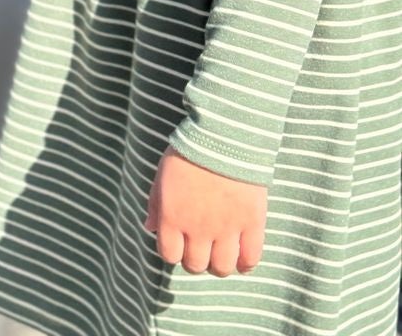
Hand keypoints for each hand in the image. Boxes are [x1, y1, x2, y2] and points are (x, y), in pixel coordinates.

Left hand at [143, 146, 267, 276]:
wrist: (224, 134)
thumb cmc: (190, 151)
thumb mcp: (163, 173)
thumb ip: (156, 203)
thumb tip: (149, 228)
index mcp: (173, 216)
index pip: (169, 255)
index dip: (174, 252)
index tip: (180, 243)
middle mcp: (198, 228)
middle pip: (195, 265)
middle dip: (196, 260)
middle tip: (201, 248)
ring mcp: (226, 228)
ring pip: (222, 267)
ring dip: (220, 265)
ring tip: (221, 252)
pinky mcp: (251, 223)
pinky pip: (250, 258)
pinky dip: (246, 264)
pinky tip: (242, 258)